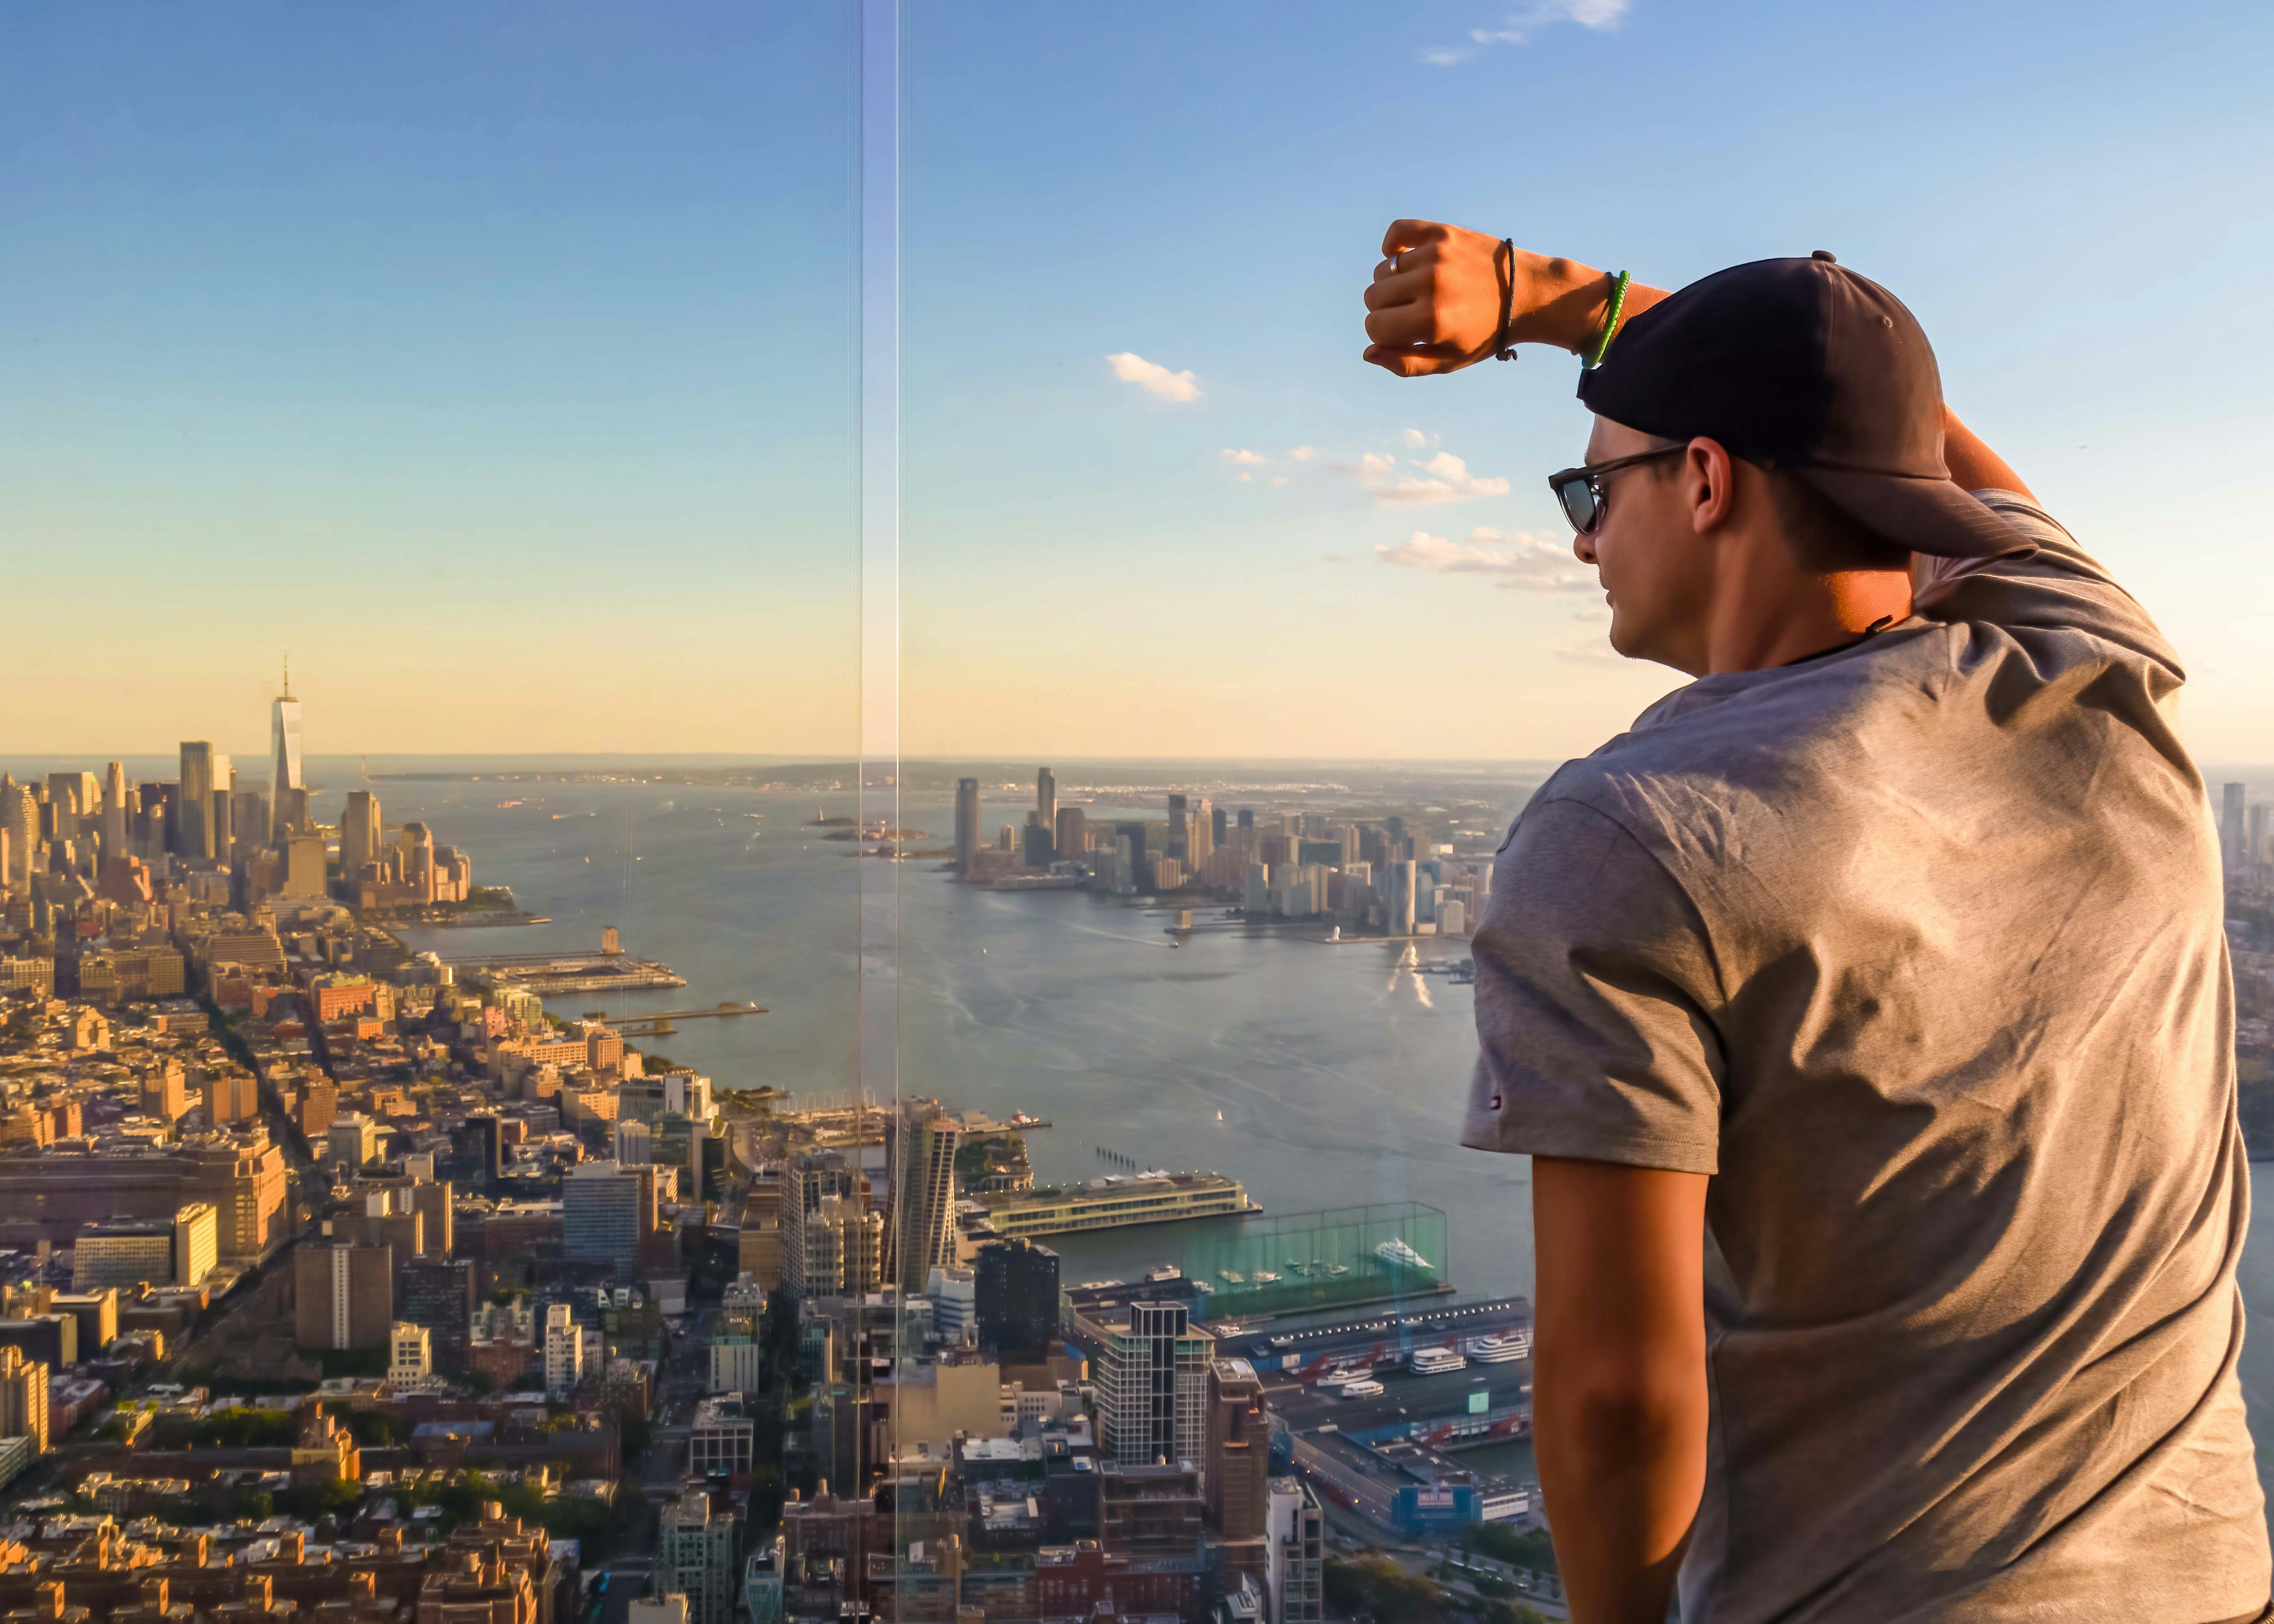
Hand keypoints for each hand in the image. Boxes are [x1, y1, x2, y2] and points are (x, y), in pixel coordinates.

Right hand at [1363, 219, 1621, 376]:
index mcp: (1431, 322)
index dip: (1384, 334)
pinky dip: (1392, 245)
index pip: (1374, 326)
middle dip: (1386, 309)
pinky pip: (1397, 232)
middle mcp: (1431, 285)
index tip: (1403, 332)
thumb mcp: (1449, 361)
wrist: (1528, 293)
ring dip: (1394, 282)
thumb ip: (1405, 364)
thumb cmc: (1485, 332)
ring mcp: (1436, 255)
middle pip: (1373, 296)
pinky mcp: (1443, 233)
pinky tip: (1401, 257)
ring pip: (1383, 270)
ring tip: (1419, 288)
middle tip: (1412, 311)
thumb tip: (1367, 352)